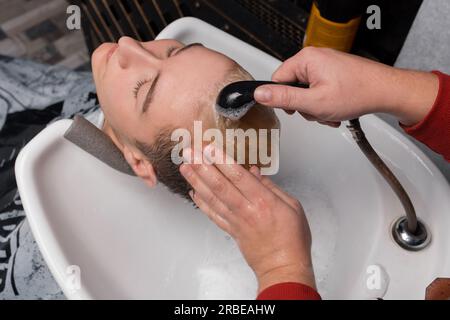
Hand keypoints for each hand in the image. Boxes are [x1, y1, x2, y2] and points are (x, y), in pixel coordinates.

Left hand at [180, 145, 315, 292]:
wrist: (283, 268)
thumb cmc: (292, 238)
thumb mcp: (293, 206)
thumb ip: (272, 188)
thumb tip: (255, 173)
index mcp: (263, 201)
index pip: (238, 176)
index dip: (222, 161)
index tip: (209, 148)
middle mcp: (246, 210)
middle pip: (220, 185)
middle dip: (202, 167)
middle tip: (188, 152)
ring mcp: (236, 221)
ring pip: (212, 198)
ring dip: (196, 181)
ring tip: (184, 167)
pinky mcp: (231, 231)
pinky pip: (212, 215)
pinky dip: (201, 203)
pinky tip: (192, 192)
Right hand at [254, 47, 438, 125]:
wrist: (386, 91)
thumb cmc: (356, 93)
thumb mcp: (313, 102)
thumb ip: (284, 98)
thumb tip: (260, 93)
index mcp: (306, 59)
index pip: (277, 80)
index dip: (284, 99)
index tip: (297, 109)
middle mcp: (314, 58)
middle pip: (292, 88)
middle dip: (304, 106)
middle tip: (319, 111)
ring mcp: (325, 65)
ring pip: (306, 93)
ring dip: (315, 108)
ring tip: (330, 112)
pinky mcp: (333, 72)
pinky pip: (318, 91)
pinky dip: (324, 104)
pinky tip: (335, 110)